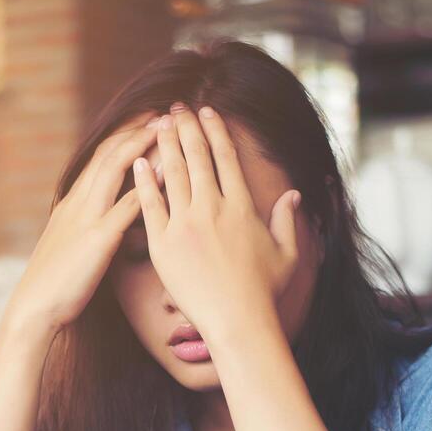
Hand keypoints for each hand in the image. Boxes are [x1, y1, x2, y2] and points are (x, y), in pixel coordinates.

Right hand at [6, 115, 159, 335]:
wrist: (36, 307)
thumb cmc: (57, 284)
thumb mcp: (73, 246)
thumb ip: (91, 228)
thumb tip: (111, 222)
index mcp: (74, 203)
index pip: (101, 158)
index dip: (125, 136)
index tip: (148, 120)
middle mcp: (79, 203)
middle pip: (109, 153)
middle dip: (137, 129)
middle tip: (164, 111)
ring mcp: (87, 218)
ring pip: (115, 169)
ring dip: (142, 145)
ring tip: (166, 128)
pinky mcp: (97, 240)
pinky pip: (125, 207)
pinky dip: (146, 187)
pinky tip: (166, 174)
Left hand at [131, 106, 301, 347]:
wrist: (237, 322)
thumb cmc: (264, 293)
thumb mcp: (287, 254)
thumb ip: (288, 220)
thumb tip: (293, 195)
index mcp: (242, 207)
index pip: (226, 158)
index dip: (216, 130)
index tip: (207, 112)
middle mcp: (213, 209)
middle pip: (197, 157)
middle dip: (186, 127)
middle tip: (176, 108)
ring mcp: (185, 225)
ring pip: (172, 174)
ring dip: (164, 145)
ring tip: (156, 124)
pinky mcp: (163, 245)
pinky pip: (150, 205)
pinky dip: (144, 181)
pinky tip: (138, 162)